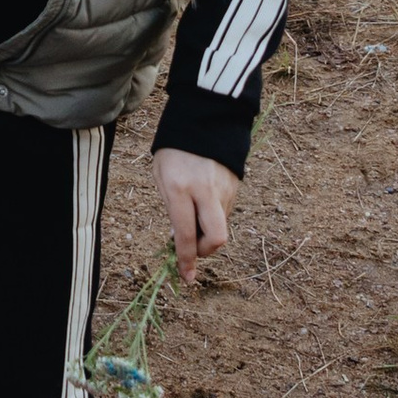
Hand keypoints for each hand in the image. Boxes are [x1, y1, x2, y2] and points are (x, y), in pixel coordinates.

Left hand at [153, 148, 240, 285]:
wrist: (204, 120)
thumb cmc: (173, 150)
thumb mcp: (161, 176)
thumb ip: (172, 209)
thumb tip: (181, 239)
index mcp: (180, 188)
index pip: (185, 234)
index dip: (186, 260)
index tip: (187, 277)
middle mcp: (205, 191)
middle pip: (217, 239)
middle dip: (206, 251)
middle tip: (194, 247)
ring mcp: (224, 189)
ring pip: (221, 226)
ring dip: (207, 231)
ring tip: (193, 212)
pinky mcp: (235, 187)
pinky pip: (225, 212)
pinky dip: (213, 216)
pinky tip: (203, 201)